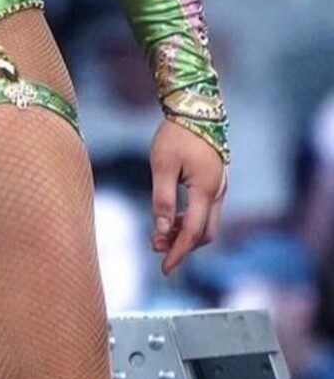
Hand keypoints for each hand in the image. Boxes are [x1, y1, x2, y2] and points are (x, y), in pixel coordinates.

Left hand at [150, 119, 226, 275]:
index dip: (178, 252)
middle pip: (205, 233)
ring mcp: (220, 187)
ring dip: (186, 233)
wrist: (196, 108)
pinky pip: (207, 211)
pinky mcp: (216, 182)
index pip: (193, 232)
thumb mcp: (162, 166)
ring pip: (207, 223)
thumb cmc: (176, 135)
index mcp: (206, 190)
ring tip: (159, 235)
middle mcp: (218, 191)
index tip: (165, 269)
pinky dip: (191, 221)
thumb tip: (162, 231)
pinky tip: (172, 219)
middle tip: (157, 250)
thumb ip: (163, 199)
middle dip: (182, 246)